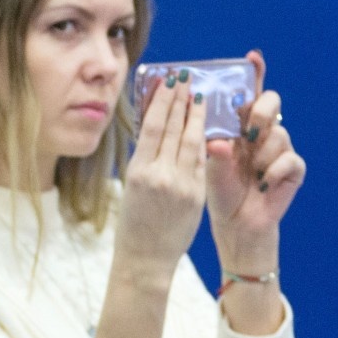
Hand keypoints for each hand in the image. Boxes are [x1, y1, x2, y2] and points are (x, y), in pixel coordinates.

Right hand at [115, 72, 206, 283]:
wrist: (145, 258)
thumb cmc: (133, 224)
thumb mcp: (131, 188)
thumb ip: (146, 162)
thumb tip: (156, 133)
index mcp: (138, 171)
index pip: (153, 126)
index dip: (163, 101)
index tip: (169, 82)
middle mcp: (160, 174)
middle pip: (174, 128)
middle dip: (181, 101)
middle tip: (186, 79)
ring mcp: (181, 184)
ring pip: (192, 141)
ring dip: (197, 116)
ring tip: (200, 97)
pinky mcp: (196, 195)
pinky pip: (201, 162)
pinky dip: (203, 142)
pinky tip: (206, 128)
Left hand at [206, 51, 305, 271]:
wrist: (235, 224)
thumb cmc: (218, 192)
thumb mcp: (209, 166)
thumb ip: (213, 146)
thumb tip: (214, 131)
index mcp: (238, 127)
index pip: (247, 94)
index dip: (253, 74)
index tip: (251, 57)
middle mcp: (261, 133)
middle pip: (271, 103)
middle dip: (261, 112)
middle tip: (250, 131)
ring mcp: (279, 149)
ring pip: (279, 133)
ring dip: (262, 154)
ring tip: (250, 174)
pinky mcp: (293, 169)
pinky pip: (290, 159)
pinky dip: (274, 172)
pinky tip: (262, 184)